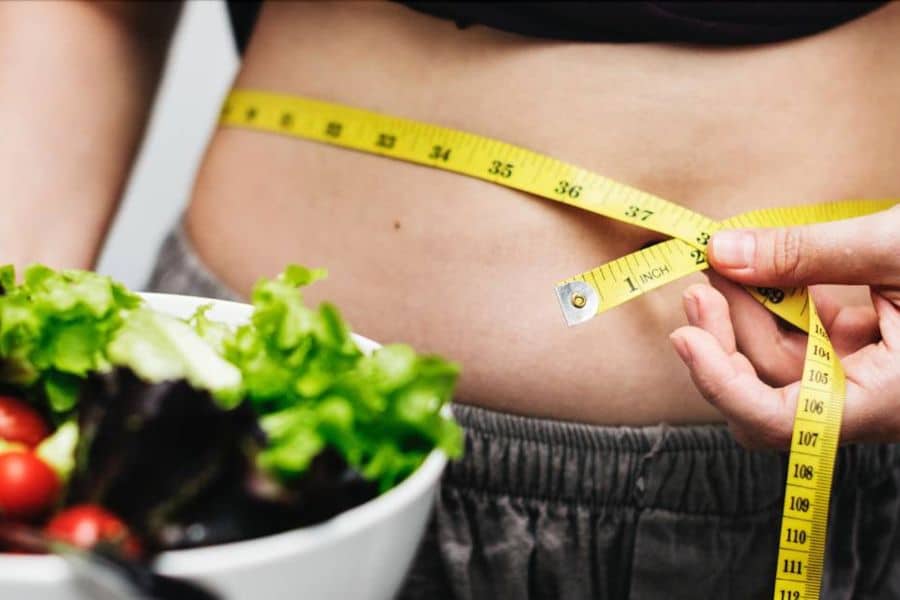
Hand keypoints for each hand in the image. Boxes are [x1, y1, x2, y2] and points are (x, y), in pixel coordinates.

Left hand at [669, 205, 899, 447]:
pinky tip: (758, 271)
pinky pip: (803, 340)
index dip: (722, 385)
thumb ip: (808, 253)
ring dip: (744, 314)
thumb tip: (723, 251)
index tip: (684, 336)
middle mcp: (870, 402)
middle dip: (725, 337)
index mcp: (888, 400)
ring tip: (724, 262)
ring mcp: (866, 379)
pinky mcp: (864, 352)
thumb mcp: (899, 249)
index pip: (780, 422)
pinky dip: (777, 305)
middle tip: (700, 279)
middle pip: (767, 391)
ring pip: (780, 364)